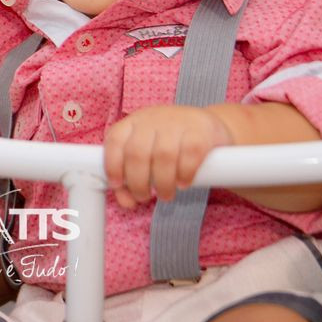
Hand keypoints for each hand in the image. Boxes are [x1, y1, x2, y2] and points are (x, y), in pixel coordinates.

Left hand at [103, 105, 233, 208]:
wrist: (209, 126)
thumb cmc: (171, 145)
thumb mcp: (147, 155)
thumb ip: (131, 178)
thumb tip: (126, 202)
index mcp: (134, 122)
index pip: (115, 139)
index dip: (112, 165)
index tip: (118, 184)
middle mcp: (153, 119)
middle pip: (137, 152)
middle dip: (137, 182)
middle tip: (145, 197)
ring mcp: (178, 122)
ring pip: (163, 155)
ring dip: (162, 183)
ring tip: (165, 195)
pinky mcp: (201, 131)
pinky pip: (190, 154)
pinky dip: (185, 173)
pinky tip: (183, 183)